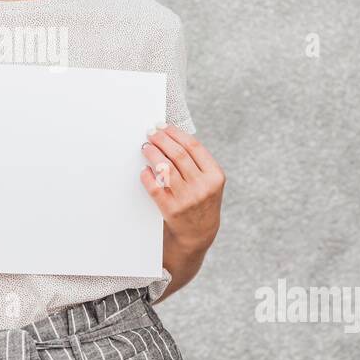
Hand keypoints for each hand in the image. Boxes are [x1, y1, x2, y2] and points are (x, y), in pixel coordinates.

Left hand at [140, 123, 224, 254]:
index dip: (176, 133)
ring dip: (152, 153)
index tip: (163, 126)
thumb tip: (170, 135)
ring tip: (146, 147)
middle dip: (161, 139)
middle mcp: (203, 187)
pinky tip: (145, 169)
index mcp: (215, 176)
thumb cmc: (202, 201)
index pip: (194, 146)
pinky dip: (147, 176)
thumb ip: (197, 162)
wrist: (198, 234)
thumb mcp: (210, 182)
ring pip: (165, 168)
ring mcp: (187, 199)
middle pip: (178, 154)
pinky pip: (155, 187)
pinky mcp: (171, 209)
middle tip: (151, 133)